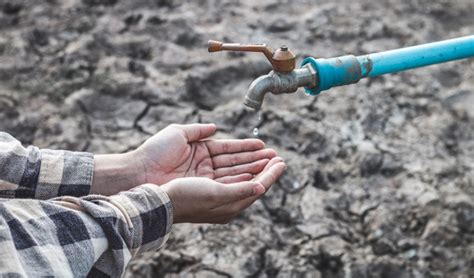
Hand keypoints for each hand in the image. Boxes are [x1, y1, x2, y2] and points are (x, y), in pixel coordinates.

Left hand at [134, 123, 276, 185]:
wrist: (139, 172)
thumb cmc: (154, 152)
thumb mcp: (178, 134)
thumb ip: (198, 130)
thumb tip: (215, 127)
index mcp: (201, 153)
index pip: (230, 150)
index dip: (247, 147)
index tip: (263, 145)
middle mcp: (206, 169)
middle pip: (237, 164)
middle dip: (258, 160)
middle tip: (277, 157)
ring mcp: (206, 181)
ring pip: (238, 175)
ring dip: (257, 170)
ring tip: (275, 165)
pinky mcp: (206, 193)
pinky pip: (231, 187)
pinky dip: (246, 182)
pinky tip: (261, 177)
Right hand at [162, 157, 285, 223]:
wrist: (159, 201)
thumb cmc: (186, 198)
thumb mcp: (216, 194)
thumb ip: (240, 190)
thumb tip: (262, 187)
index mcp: (230, 206)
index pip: (258, 187)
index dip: (271, 174)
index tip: (283, 161)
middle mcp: (226, 201)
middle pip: (252, 181)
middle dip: (265, 168)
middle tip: (278, 156)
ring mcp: (217, 193)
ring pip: (241, 176)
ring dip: (254, 164)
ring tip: (266, 154)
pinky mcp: (207, 186)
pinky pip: (230, 175)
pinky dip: (240, 167)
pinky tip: (245, 162)